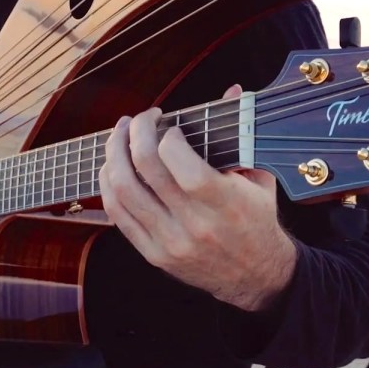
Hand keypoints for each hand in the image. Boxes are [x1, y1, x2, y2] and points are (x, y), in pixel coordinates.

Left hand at [99, 85, 296, 311]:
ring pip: (124, 191)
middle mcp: (195, 225)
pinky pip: (118, 215)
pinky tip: (113, 167)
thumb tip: (231, 90)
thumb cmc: (258, 221)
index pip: (181, 164)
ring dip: (114, 155)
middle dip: (135, 133)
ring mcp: (171, 242)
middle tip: (139, 119)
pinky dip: (109, 185)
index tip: (169, 126)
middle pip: (146, 170)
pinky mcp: (154, 254)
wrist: (256, 277)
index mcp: (225, 204)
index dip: (166, 136)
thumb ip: (241, 135)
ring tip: (119, 136)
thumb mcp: (259, 179)